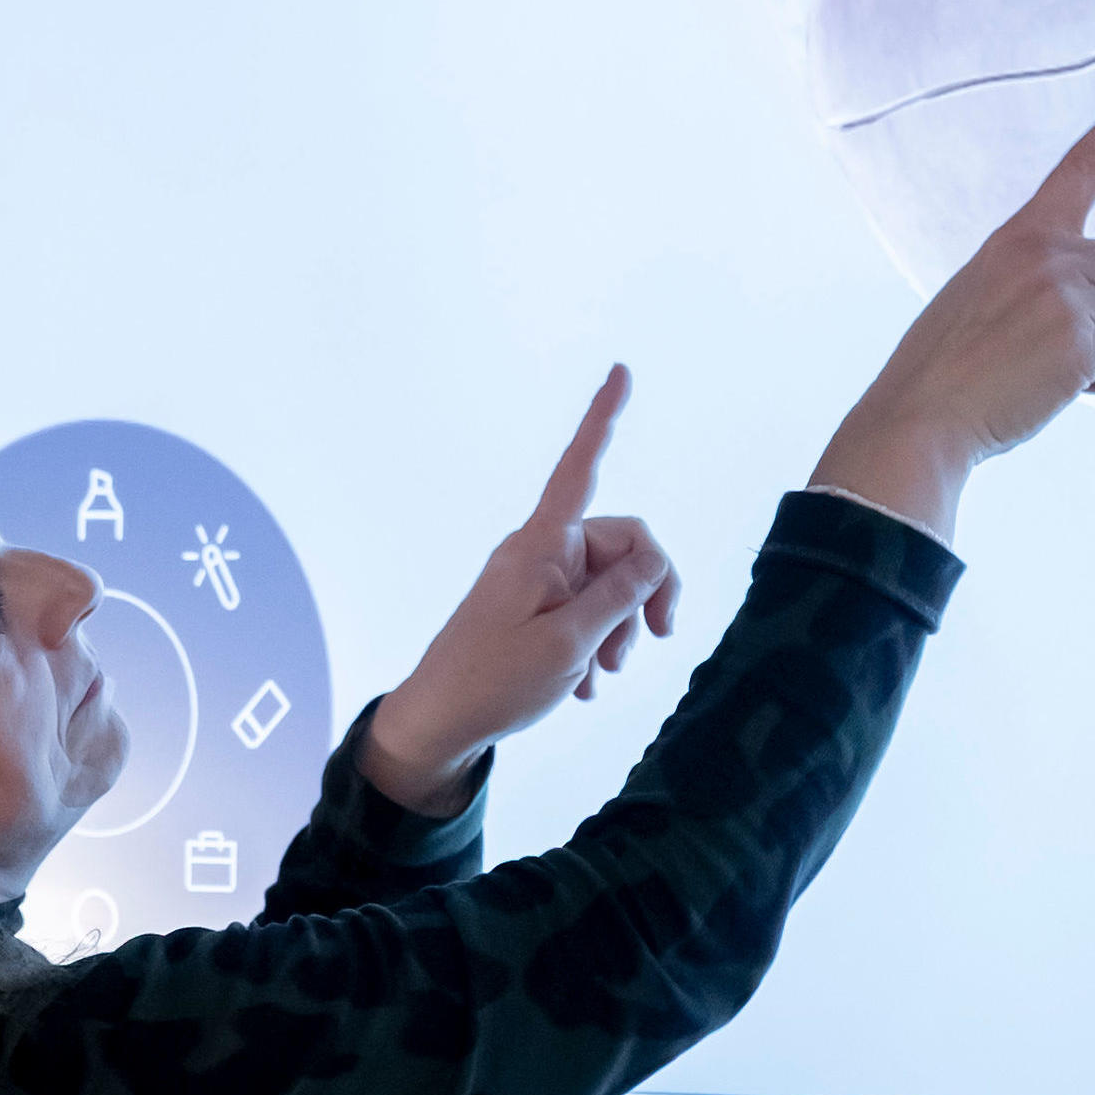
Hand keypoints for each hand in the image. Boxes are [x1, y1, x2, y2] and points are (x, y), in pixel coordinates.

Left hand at [359, 366, 680, 813]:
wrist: (440, 723)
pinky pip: (586, 608)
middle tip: (649, 644)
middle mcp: (540, 550)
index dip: (602, 419)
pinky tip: (583, 684)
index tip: (621, 371)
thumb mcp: (571, 642)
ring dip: (618, 630)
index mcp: (542, 545)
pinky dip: (595, 644)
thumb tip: (654, 560)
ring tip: (600, 675)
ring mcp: (536, 579)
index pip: (579, 467)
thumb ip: (620, 596)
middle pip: (622, 544)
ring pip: (610, 584)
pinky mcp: (533, 607)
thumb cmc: (495, 681)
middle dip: (643, 594)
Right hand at [811, 77, 1094, 541]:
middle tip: (1075, 340)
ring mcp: (1065, 296)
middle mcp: (1047, 254)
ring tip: (1049, 368)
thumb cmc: (951, 362)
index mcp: (1019, 235)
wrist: (921, 416)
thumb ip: (1053, 265)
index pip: (1079, 169)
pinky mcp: (1079, 343)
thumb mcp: (989, 289)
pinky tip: (1059, 389)